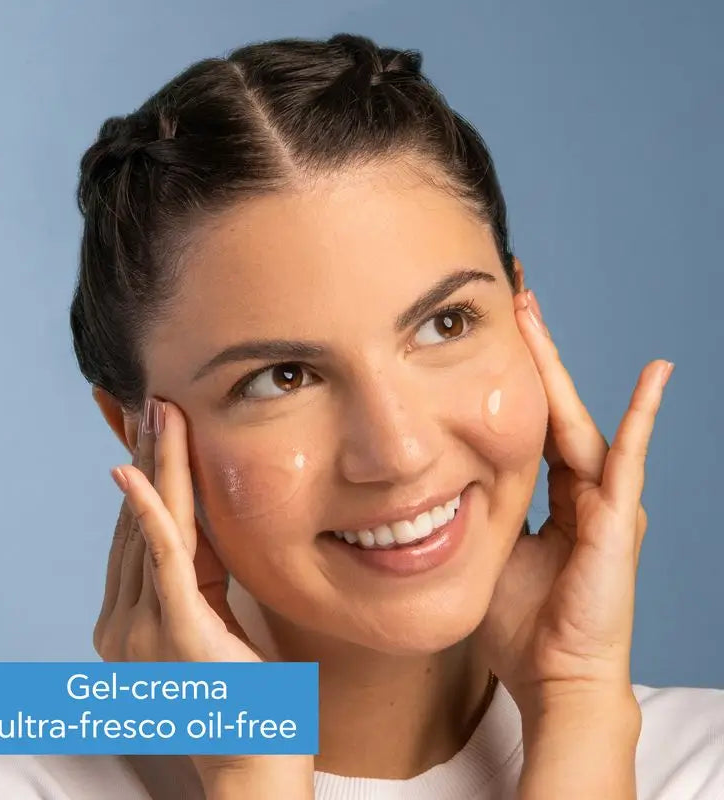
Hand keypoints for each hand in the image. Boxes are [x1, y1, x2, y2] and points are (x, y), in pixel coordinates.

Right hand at [93, 397, 313, 794]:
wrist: (256, 763)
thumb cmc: (243, 698)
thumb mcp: (214, 620)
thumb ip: (197, 575)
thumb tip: (197, 518)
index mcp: (131, 621)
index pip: (137, 535)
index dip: (143, 478)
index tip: (150, 429)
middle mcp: (122, 626)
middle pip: (136, 524)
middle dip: (147, 459)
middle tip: (154, 402)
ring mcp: (141, 633)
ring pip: (149, 530)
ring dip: (154, 467)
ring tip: (159, 415)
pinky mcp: (174, 634)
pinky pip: (160, 562)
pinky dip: (148, 512)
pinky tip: (134, 472)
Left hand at [473, 289, 672, 717]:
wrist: (553, 678)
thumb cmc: (521, 624)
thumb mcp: (490, 553)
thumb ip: (480, 514)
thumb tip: (439, 488)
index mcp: (553, 497)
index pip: (531, 424)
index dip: (514, 379)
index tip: (492, 334)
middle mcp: (583, 491)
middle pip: (553, 408)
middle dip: (533, 353)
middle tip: (514, 298)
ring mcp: (604, 502)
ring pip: (579, 420)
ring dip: (558, 368)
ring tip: (536, 313)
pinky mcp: (616, 521)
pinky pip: (628, 460)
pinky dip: (643, 417)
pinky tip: (655, 376)